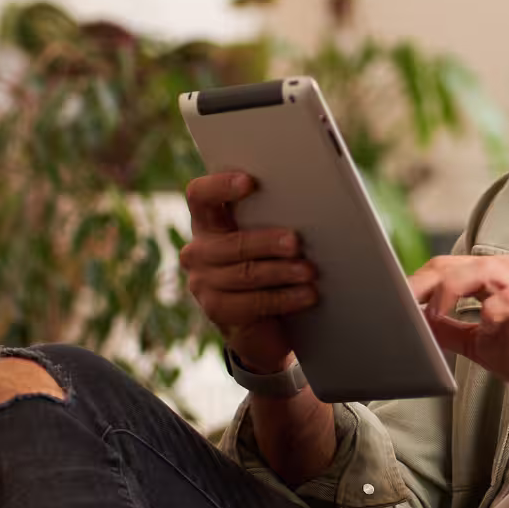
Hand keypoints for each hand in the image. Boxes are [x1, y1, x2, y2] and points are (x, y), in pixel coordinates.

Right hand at [181, 171, 314, 373]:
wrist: (263, 325)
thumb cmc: (271, 267)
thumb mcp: (266, 240)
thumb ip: (271, 219)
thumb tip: (307, 205)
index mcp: (208, 222)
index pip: (200, 196)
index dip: (220, 187)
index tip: (250, 182)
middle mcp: (198, 250)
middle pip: (232, 243)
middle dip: (267, 242)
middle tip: (296, 242)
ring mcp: (202, 282)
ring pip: (246, 273)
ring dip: (282, 272)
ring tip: (310, 271)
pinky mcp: (216, 310)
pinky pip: (252, 303)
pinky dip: (284, 298)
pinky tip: (307, 295)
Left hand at [408, 253, 508, 410]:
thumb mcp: (482, 341)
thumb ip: (451, 328)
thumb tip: (418, 323)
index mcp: (497, 277)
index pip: (448, 267)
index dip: (419, 281)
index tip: (395, 299)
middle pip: (452, 264)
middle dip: (420, 283)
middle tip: (398, 303)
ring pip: (472, 272)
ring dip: (445, 292)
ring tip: (430, 315)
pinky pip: (500, 301)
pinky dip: (482, 313)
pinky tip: (476, 330)